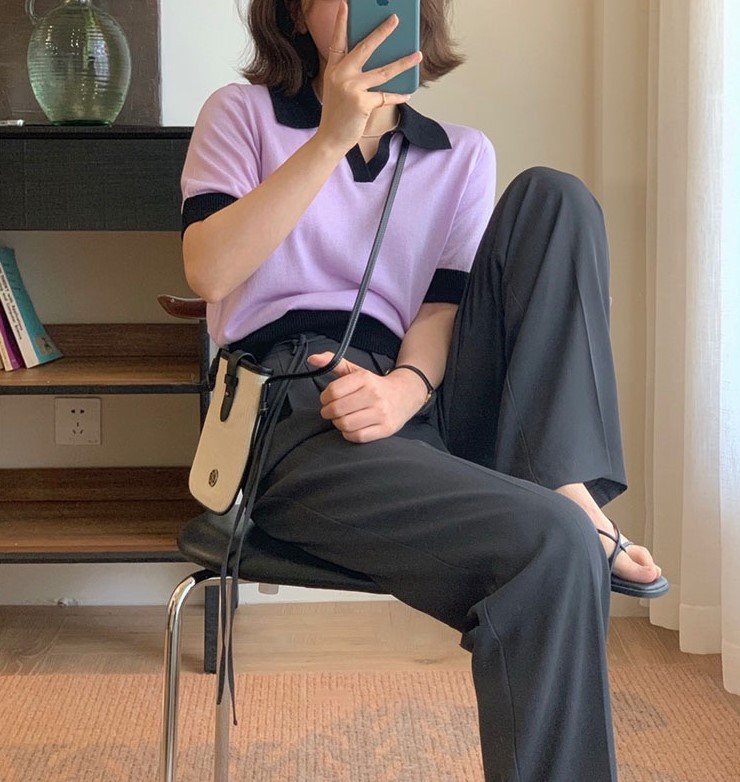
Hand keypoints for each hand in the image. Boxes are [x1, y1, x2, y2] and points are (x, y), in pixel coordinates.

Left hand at [307, 351, 428, 442]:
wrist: (405, 395)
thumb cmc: (374, 385)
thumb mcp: (355, 371)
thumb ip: (333, 363)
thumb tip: (312, 359)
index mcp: (365, 379)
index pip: (332, 392)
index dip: (324, 398)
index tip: (327, 399)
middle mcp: (374, 395)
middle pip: (337, 410)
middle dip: (329, 412)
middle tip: (332, 411)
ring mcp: (381, 413)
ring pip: (345, 424)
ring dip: (338, 423)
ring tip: (342, 418)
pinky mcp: (385, 429)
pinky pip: (357, 437)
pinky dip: (349, 434)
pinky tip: (352, 427)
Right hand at [315, 1, 421, 152]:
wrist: (330, 138)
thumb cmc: (338, 114)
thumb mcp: (338, 89)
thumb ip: (352, 74)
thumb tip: (380, 62)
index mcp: (333, 69)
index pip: (338, 40)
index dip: (342, 22)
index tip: (347, 4)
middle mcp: (340, 74)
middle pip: (365, 47)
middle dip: (382, 31)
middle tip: (396, 19)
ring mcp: (351, 87)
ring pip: (384, 71)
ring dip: (404, 62)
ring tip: (418, 54)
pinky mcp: (362, 102)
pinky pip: (386, 96)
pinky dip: (398, 95)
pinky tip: (408, 92)